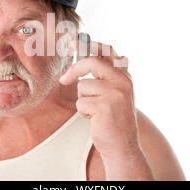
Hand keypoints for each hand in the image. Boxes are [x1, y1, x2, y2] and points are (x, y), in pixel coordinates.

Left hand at [59, 41, 140, 159]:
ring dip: (83, 101)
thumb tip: (81, 57)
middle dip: (74, 70)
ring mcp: (115, 92)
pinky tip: (95, 120)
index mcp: (125, 77)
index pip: (109, 51)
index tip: (74, 42)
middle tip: (64, 79)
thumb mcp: (115, 94)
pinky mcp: (105, 105)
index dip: (91, 45)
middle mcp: (123, 81)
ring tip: (96, 112)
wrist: (123, 146)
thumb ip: (104, 77)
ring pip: (82, 86)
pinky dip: (83, 113)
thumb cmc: (114, 120)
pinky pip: (81, 103)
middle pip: (91, 62)